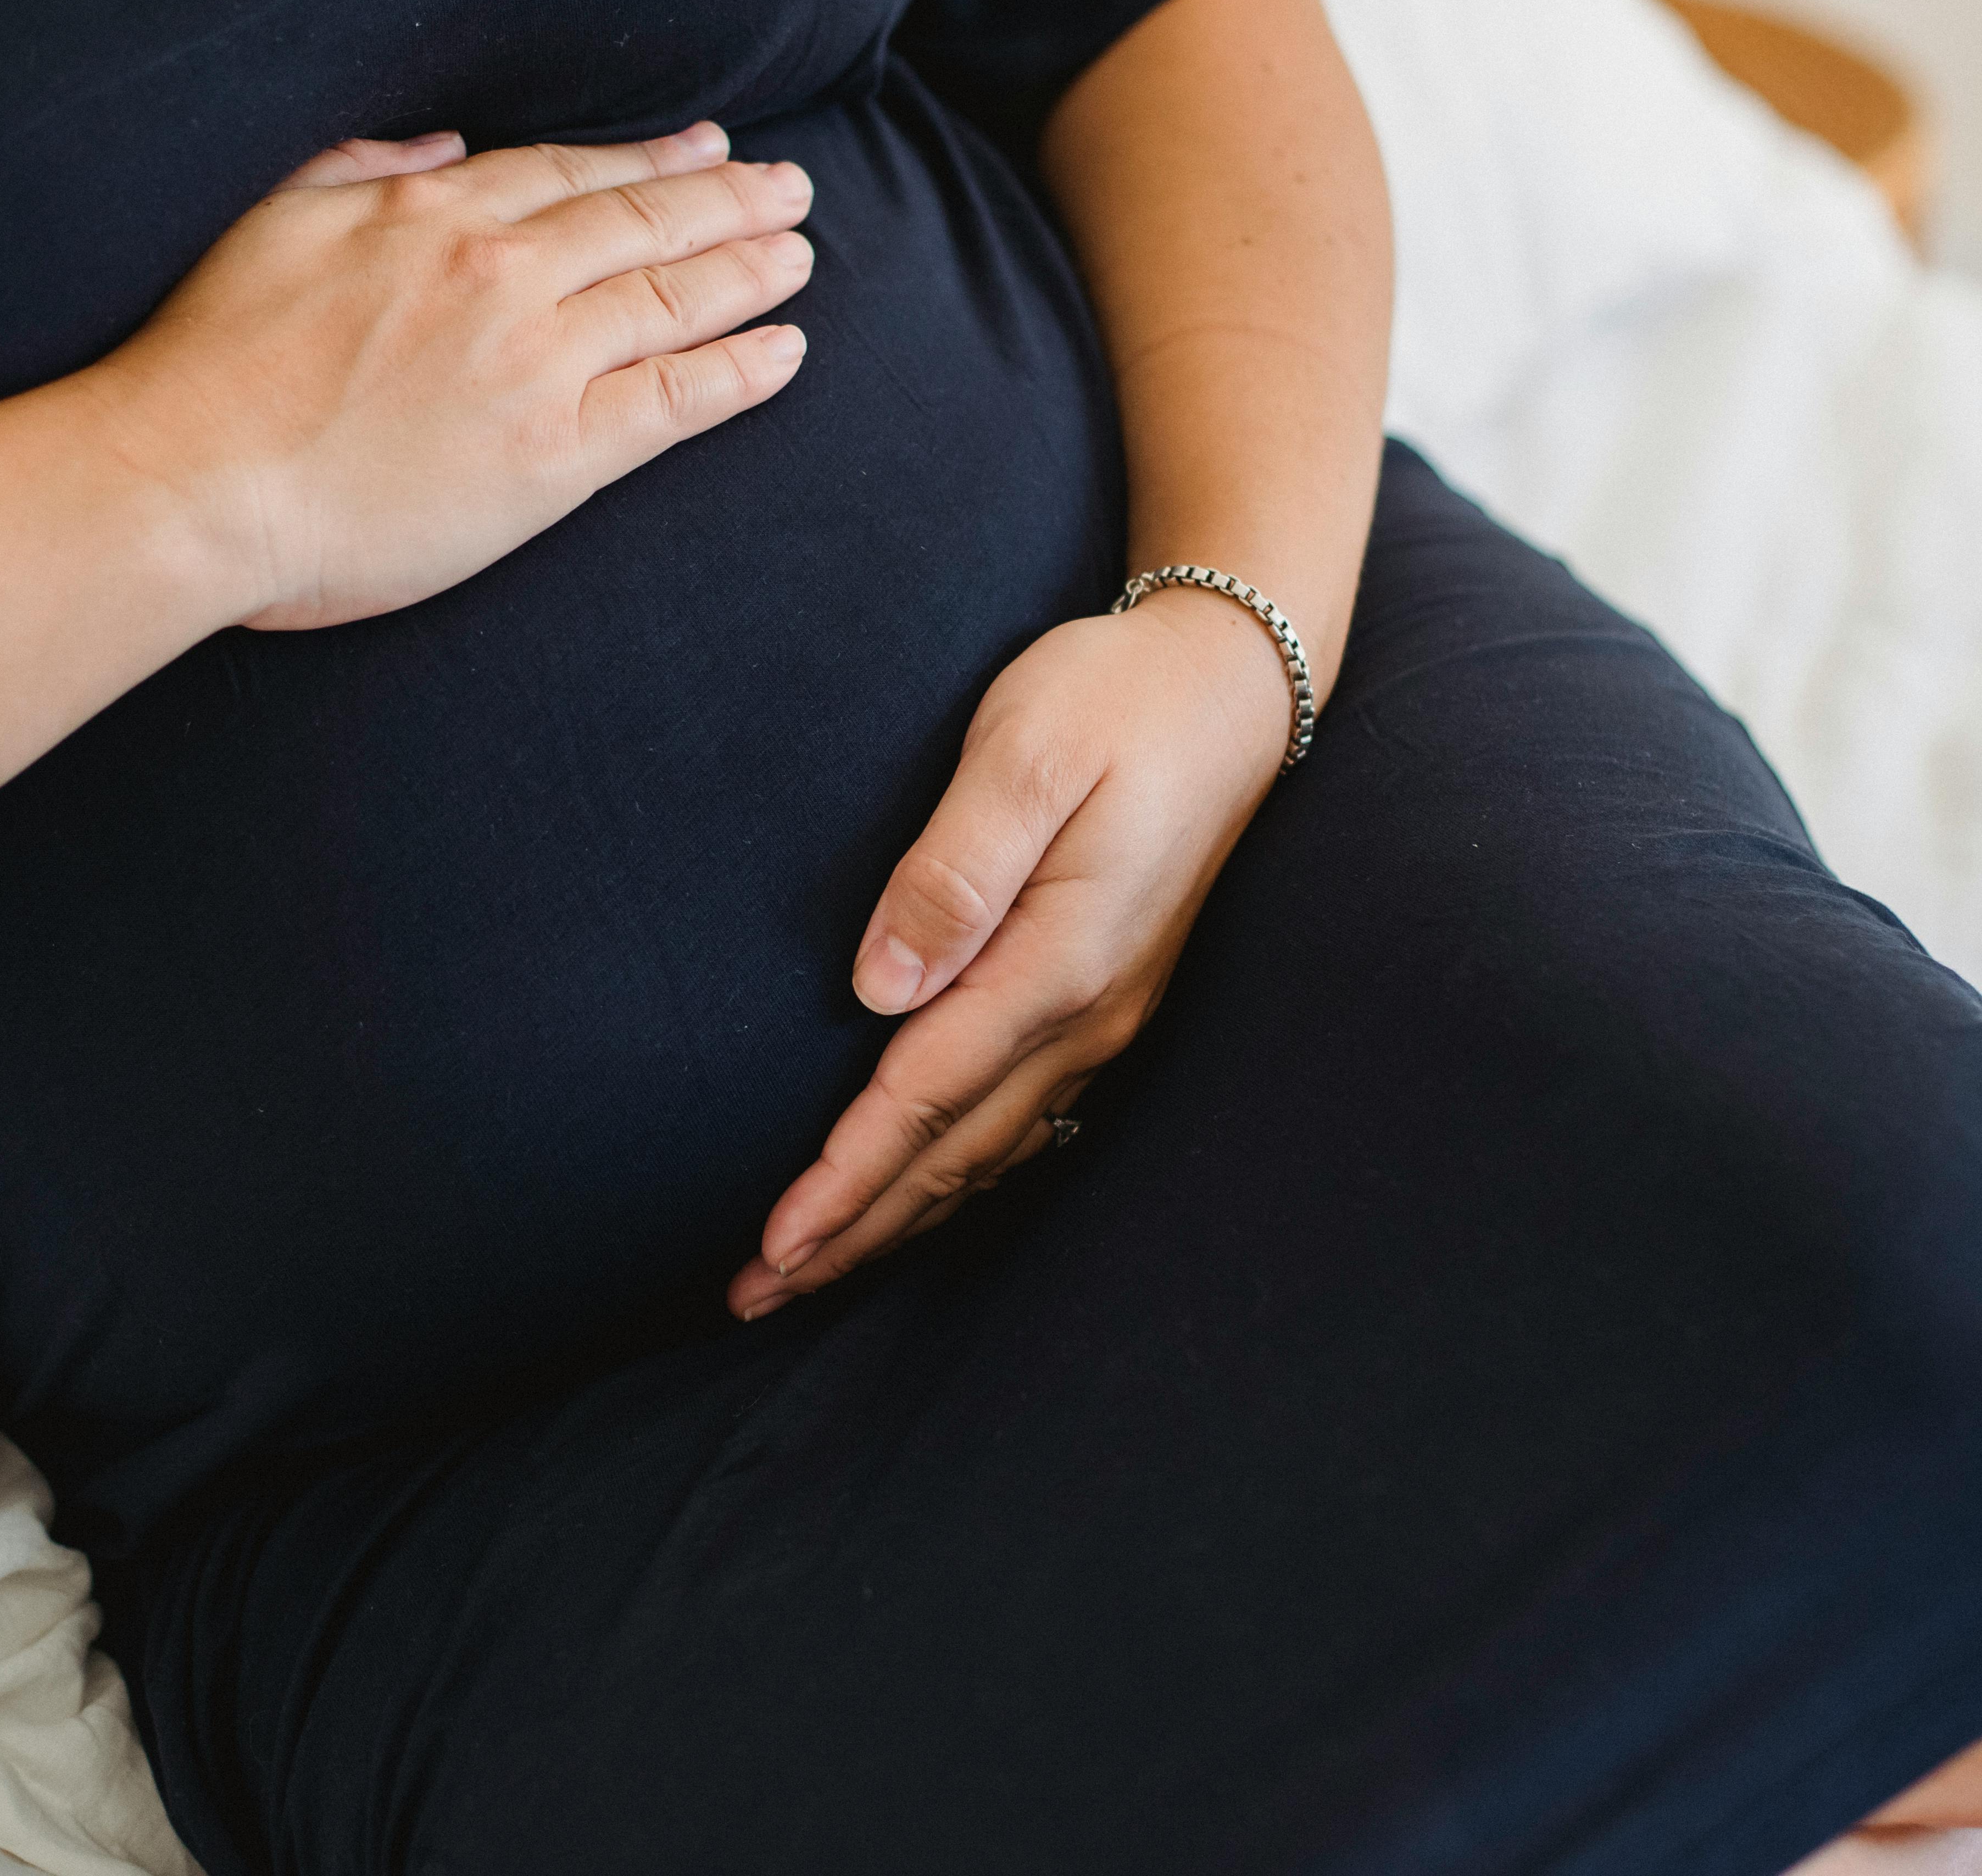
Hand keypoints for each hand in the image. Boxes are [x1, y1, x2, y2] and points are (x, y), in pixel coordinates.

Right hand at [93, 121, 815, 630]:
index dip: (652, 161)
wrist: (191, 479)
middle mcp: (503, 277)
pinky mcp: (554, 455)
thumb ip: (361, 171)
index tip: (707, 147)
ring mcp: (536, 364)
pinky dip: (739, 372)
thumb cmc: (210, 363)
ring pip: (672, 301)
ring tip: (799, 257)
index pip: (573, 176)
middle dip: (726, 202)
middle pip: (643, 226)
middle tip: (788, 189)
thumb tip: (442, 148)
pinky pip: (673, 401)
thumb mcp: (275, 221)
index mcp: (435, 217)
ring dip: (747, 273)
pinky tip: (784, 352)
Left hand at [728, 588, 1296, 1318]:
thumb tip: (878, 987)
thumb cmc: (1113, 699)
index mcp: (1058, 962)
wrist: (1228, 687)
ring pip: (985, 1154)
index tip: (772, 1247)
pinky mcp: (1103, 1002)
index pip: (924, 1099)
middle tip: (753, 1294)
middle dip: (851, 1233)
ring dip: (896, 1218)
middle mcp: (1087, 1015)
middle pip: (949, 1156)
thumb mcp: (1025, 753)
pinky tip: (912, 1199)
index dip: (844, 1182)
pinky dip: (951, 1178)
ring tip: (809, 1271)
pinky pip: (1017, 1124)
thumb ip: (953, 869)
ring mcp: (1103, 1017)